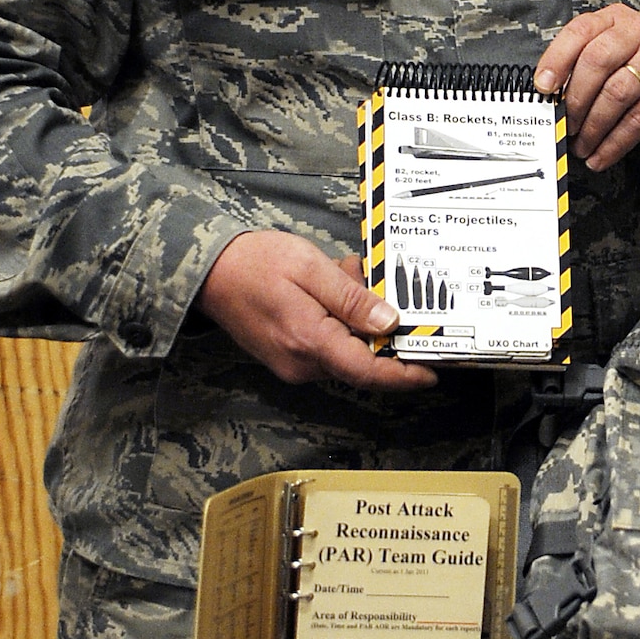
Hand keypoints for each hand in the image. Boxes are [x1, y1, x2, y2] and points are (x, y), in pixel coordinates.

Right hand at [196, 232, 435, 389]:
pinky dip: (339, 320)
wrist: (207, 271)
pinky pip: (328, 346)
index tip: (433, 372)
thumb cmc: (255, 263)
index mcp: (309, 342)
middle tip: (368, 278)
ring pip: (346, 351)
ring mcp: (293, 365)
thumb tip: (389, 322)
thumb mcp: (310, 268)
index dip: (404, 375)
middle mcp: (302, 364)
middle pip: (361, 360)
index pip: (368, 371)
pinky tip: (330, 285)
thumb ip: (351, 299)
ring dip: (356, 318)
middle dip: (377, 326)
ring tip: (343, 272)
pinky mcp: (289, 358)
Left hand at [535, 4, 639, 170]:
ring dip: (593, 127)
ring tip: (582, 146)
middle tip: (566, 125)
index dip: (557, 59)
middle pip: (598, 60)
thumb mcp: (613, 59)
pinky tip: (601, 156)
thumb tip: (550, 98)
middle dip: (576, 99)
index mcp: (616, 19)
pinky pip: (637, 121)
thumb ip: (582, 68)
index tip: (543, 87)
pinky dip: (613, 144)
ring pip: (617, 93)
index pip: (580, 31)